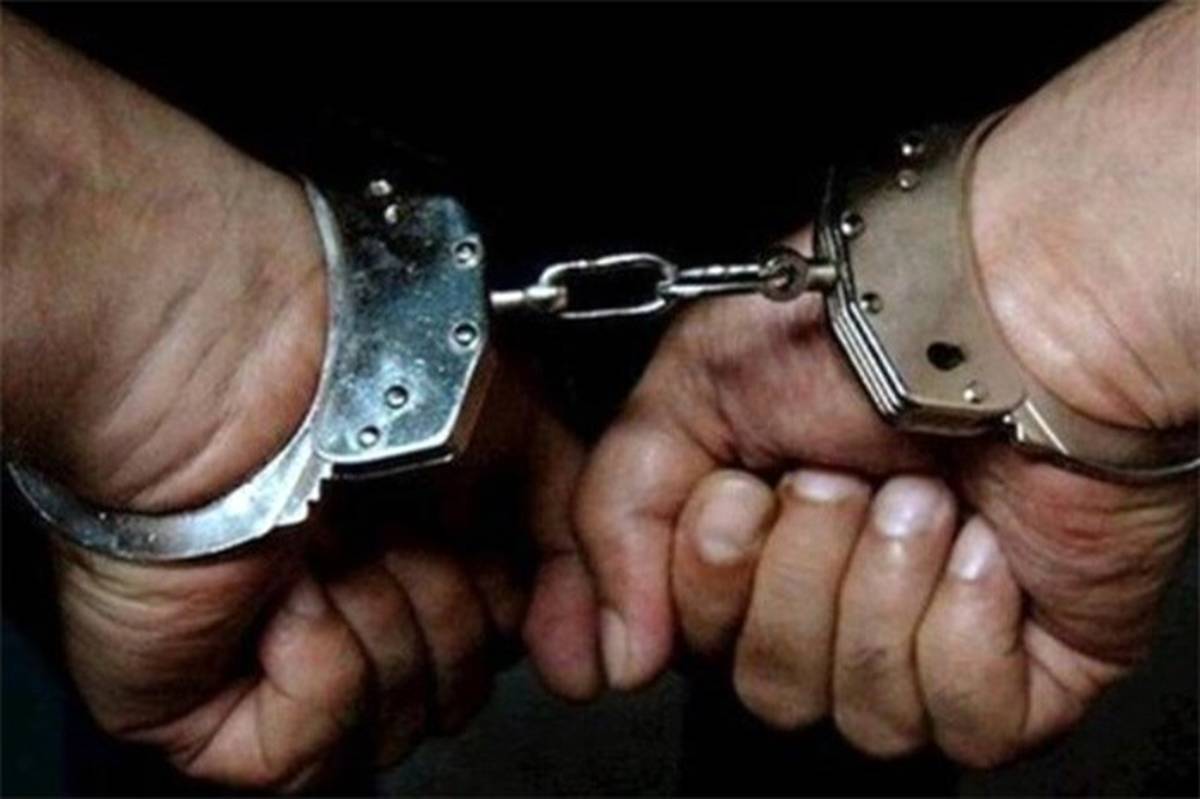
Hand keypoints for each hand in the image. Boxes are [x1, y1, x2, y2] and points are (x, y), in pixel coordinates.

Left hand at [3, 15, 564, 788]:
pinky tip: (286, 592)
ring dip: (379, 626)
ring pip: (387, 733)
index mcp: (416, 556)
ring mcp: (278, 661)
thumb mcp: (524, 434)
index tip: (483, 545)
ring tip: (330, 549)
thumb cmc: (368, 371)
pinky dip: (316, 668)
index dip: (504, 608)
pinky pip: (303, 755)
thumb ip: (576, 545)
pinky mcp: (203, 709)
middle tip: (393, 530)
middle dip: (440, 612)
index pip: (493, 648)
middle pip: (449, 698)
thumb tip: (592, 659)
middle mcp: (353, 609)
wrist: (248, 364)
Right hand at [524, 2, 1197, 764]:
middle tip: (840, 478)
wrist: (1020, 309)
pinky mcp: (1021, 673)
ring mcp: (924, 642)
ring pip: (858, 713)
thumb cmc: (864, 325)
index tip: (738, 494)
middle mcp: (832, 601)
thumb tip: (614, 655)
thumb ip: (617, 513)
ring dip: (882, 584)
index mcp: (754, 546)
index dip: (702, 578)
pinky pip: (961, 721)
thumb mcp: (690, 389)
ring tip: (922, 498)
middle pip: (768, 686)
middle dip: (800, 570)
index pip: (687, 642)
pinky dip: (964, 625)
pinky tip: (983, 547)